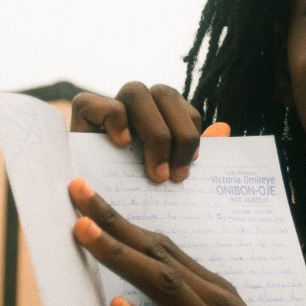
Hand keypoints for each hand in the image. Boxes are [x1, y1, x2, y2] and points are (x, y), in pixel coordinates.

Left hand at [68, 181, 305, 305]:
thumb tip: (158, 295)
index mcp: (217, 292)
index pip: (163, 246)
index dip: (124, 220)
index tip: (89, 196)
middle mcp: (217, 302)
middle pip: (158, 253)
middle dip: (114, 223)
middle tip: (76, 193)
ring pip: (163, 285)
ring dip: (122, 257)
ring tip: (85, 232)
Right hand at [70, 83, 227, 182]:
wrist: (91, 213)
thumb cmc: (135, 193)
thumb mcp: (168, 175)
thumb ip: (193, 152)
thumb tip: (225, 128)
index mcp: (157, 116)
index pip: (183, 106)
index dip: (192, 132)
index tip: (192, 165)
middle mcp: (134, 107)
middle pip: (164, 93)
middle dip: (178, 134)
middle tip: (174, 176)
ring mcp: (107, 108)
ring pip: (136, 91)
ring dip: (153, 131)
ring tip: (154, 172)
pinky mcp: (81, 115)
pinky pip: (98, 101)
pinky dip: (115, 119)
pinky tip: (123, 145)